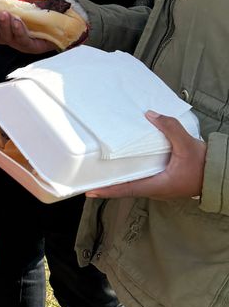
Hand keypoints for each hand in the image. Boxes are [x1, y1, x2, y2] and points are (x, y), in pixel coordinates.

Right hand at [0, 10, 58, 54]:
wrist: (60, 32)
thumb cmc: (40, 22)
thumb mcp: (25, 11)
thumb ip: (15, 6)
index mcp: (7, 34)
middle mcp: (11, 41)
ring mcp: (20, 44)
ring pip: (7, 37)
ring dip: (4, 25)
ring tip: (4, 14)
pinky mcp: (32, 47)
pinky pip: (23, 38)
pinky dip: (18, 30)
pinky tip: (16, 22)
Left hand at [88, 113, 206, 199]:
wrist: (219, 173)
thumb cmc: (204, 165)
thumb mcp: (187, 145)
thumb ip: (170, 128)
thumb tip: (151, 115)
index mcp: (157, 185)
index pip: (127, 189)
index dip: (108, 190)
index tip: (91, 191)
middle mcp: (156, 188)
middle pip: (127, 187)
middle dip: (109, 184)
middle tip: (90, 178)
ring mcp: (160, 186)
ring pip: (134, 183)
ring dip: (119, 179)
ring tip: (103, 170)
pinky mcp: (164, 180)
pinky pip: (143, 178)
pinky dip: (132, 173)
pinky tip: (127, 163)